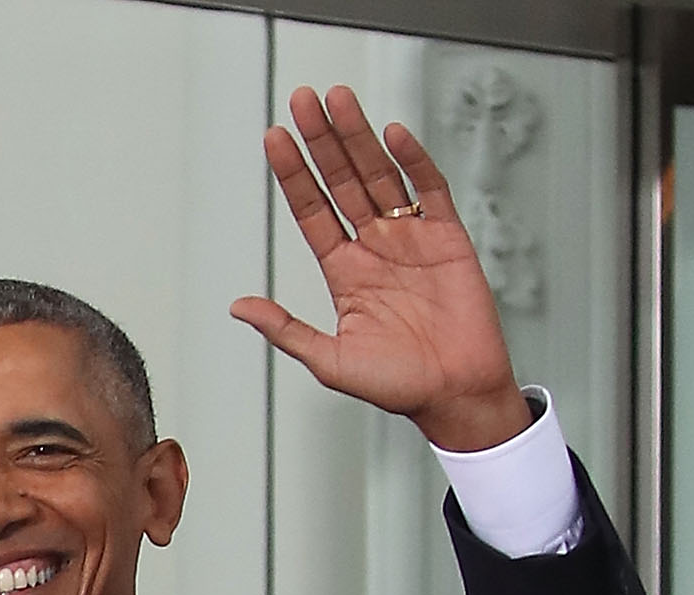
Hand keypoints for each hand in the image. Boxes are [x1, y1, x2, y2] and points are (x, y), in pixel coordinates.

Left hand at [232, 84, 531, 452]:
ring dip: (358, 139)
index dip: (294, 174)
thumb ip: (285, 329)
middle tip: (304, 101)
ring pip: (380, 176)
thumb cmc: (397, 384)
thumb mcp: (328, 360)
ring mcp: (411, 239)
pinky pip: (430, 190)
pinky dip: (413, 162)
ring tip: (339, 102)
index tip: (275, 139)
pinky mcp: (448, 239)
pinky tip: (392, 136)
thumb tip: (239, 307)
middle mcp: (374, 247)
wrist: (453, 394)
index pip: (312, 211)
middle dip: (322, 141)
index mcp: (344, 272)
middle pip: (342, 182)